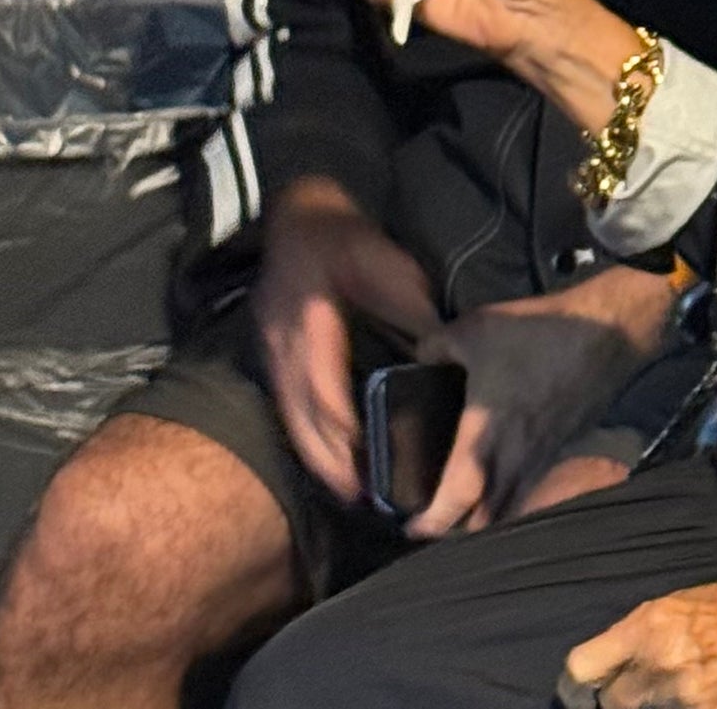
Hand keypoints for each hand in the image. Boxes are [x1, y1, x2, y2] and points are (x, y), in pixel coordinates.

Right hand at [253, 177, 437, 499]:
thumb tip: (444, 354)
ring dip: (316, 457)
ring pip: (290, 417)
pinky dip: (306, 437)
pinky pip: (286, 407)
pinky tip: (327, 459)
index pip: (323, 386)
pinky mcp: (272, 357)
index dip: (342, 428)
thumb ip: (413, 312)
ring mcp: (272, 352)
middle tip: (360, 498)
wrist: (299, 216)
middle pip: (301, 415)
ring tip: (348, 492)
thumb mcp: (389, 266)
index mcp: (312, 320)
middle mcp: (285, 343)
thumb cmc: (348, 240)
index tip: (367, 459)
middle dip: (329, 460)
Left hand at [405, 265, 671, 538]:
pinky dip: (512, 496)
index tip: (410, 530)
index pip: (455, 501)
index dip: (431, 523)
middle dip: (458, 529)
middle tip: (436, 517)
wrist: (603, 333)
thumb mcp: (472, 330)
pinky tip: (504, 475)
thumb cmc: (535, 335)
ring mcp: (542, 459)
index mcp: (484, 438)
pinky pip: (530, 488)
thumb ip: (435, 347)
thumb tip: (419, 356)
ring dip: (488, 517)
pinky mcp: (561, 449)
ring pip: (510, 508)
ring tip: (467, 506)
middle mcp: (514, 461)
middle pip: (484, 521)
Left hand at [567, 558, 716, 708]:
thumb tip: (630, 656)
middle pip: (613, 702)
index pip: (583, 667)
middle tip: (639, 691)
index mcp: (652, 624)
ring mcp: (691, 701)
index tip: (587, 686)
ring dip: (657, 708)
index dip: (580, 682)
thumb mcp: (696, 601)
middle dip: (622, 699)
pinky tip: (707, 701)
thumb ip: (656, 632)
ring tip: (679, 694)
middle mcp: (663, 665)